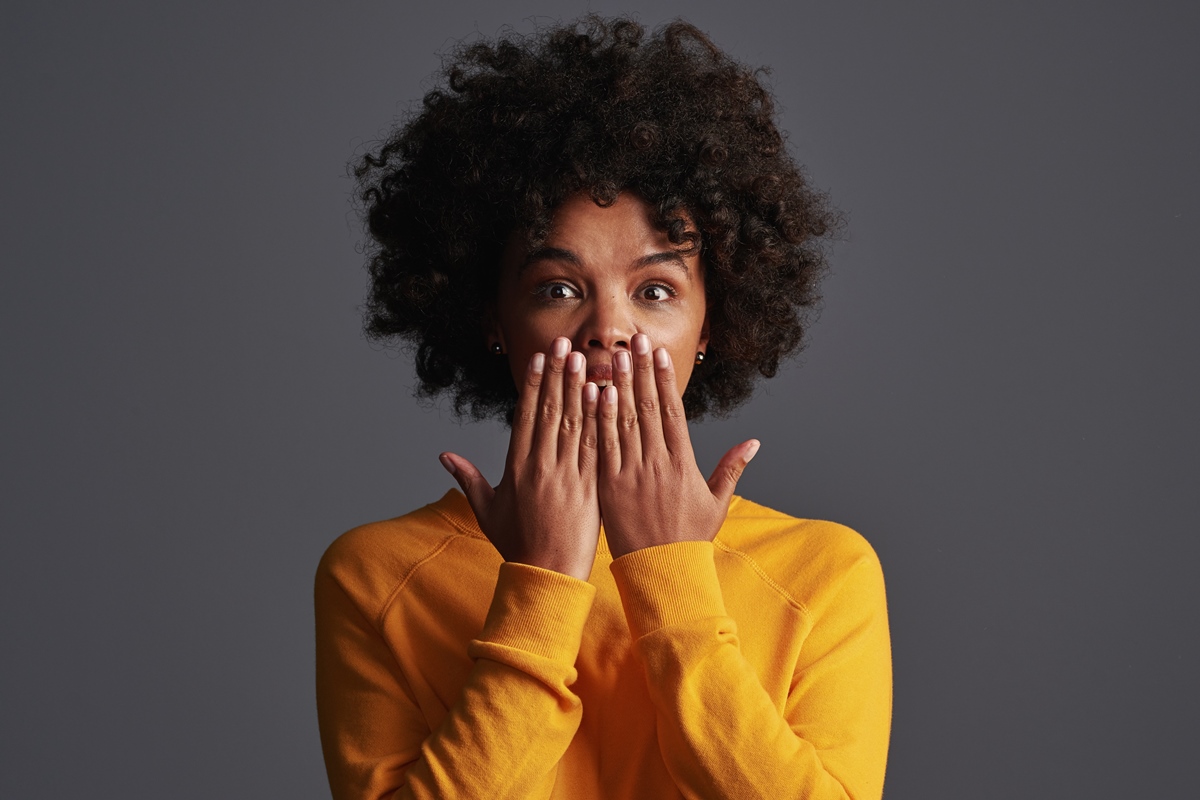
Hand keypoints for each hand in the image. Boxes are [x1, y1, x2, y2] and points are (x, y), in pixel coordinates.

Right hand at [439, 338, 601, 579]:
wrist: (546, 575)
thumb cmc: (518, 545)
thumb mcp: (487, 510)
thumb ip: (468, 479)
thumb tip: (443, 455)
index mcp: (516, 467)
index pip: (525, 415)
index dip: (533, 384)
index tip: (539, 357)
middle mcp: (539, 465)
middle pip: (549, 410)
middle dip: (557, 374)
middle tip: (564, 343)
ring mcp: (564, 475)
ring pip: (571, 423)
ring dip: (578, 388)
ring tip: (583, 358)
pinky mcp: (588, 487)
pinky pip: (593, 446)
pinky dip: (598, 419)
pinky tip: (603, 395)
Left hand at [597, 333, 759, 558]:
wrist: (663, 574)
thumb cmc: (690, 541)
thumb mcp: (717, 504)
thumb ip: (731, 469)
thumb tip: (754, 442)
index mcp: (684, 464)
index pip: (673, 412)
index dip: (664, 380)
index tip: (659, 354)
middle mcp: (659, 464)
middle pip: (648, 408)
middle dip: (640, 371)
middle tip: (634, 340)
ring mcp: (633, 474)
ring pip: (625, 422)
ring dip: (619, 386)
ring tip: (613, 356)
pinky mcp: (611, 487)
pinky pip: (605, 447)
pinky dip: (600, 419)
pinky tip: (595, 394)